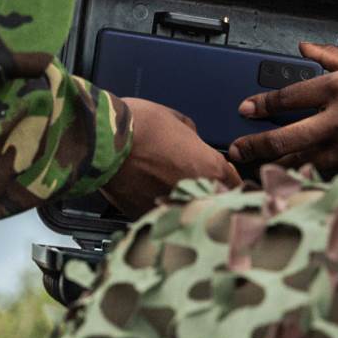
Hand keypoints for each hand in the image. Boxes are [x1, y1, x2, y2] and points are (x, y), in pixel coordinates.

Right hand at [102, 97, 241, 216]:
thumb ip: (191, 134)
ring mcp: (175, 208)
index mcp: (210, 166)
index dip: (228, 182)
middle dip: (209, 199)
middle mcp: (198, 192)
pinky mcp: (150, 218)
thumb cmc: (137, 125)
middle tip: (196, 191)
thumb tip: (191, 141)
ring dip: (185, 209)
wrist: (102, 141)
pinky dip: (161, 214)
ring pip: (190, 216)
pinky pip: (164, 220)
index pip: (235, 184)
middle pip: (216, 205)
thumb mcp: (173, 118)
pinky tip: (151, 203)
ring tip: (171, 198)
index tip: (221, 181)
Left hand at [223, 43, 337, 171]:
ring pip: (304, 162)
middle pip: (285, 138)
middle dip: (256, 145)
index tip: (245, 110)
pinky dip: (312, 177)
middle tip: (236, 149)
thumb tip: (304, 47)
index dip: (263, 105)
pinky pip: (331, 175)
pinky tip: (297, 181)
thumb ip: (336, 58)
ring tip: (258, 170)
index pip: (289, 97)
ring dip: (280, 167)